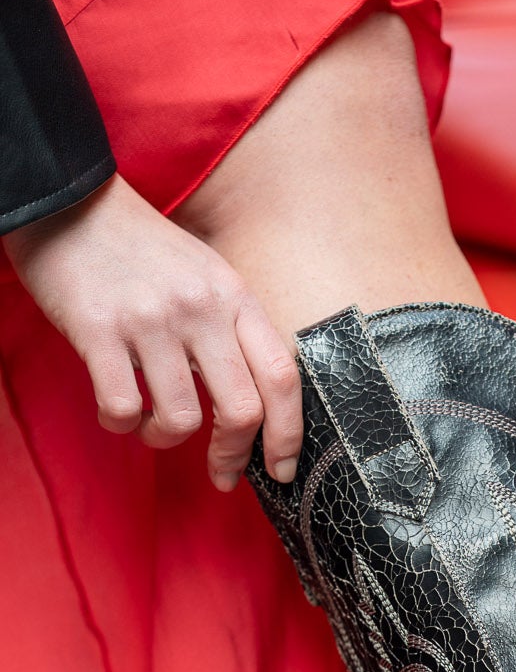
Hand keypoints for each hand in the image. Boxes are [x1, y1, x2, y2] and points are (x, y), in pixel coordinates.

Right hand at [3, 174, 301, 490]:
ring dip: (166, 439)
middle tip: (221, 471)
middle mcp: (200, 308)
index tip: (282, 470)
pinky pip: (122, 408)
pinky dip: (121, 424)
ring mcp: (150, 319)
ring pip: (181, 419)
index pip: (282, 376)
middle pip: (242, 410)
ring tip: (152, 426)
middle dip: (234, 455)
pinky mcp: (99, 331)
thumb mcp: (208, 276)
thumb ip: (234, 332)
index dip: (289, 435)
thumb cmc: (143, 251)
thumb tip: (256, 409)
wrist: (69, 200)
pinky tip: (118, 412)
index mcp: (235, 297)